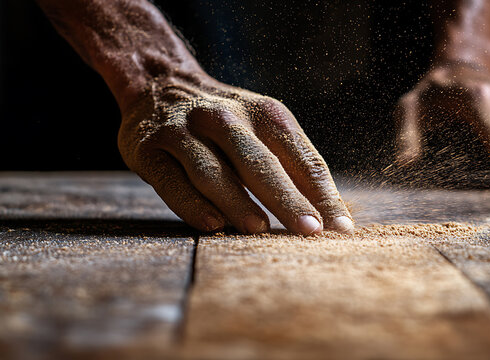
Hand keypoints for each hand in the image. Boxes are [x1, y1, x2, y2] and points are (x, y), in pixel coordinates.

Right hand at [119, 76, 352, 233]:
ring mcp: (184, 132)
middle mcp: (224, 118)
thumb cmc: (227, 123)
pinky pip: (172, 181)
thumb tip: (332, 218)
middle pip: (259, 163)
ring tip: (260, 229)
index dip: (322, 194)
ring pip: (213, 172)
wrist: (159, 84)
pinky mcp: (149, 149)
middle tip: (308, 230)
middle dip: (286, 198)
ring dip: (238, 202)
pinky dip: (192, 204)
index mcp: (264, 114)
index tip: (340, 228)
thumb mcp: (264, 130)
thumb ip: (294, 168)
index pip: (301, 158)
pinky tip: (212, 224)